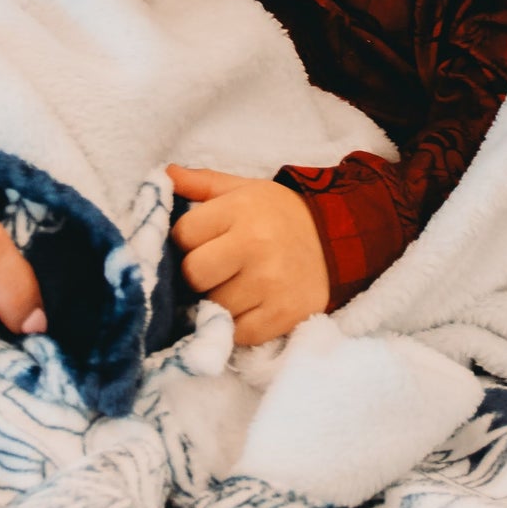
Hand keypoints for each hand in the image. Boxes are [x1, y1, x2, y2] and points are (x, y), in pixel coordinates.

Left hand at [167, 164, 328, 345]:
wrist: (341, 241)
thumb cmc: (281, 215)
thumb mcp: (245, 190)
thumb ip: (202, 183)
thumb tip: (164, 175)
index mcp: (242, 209)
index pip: (183, 234)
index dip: (188, 241)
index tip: (206, 241)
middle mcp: (256, 245)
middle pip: (194, 274)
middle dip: (201, 274)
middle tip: (219, 269)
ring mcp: (271, 283)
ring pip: (214, 305)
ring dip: (220, 301)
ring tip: (240, 286)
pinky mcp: (284, 315)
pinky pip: (239, 332)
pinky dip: (240, 325)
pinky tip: (252, 307)